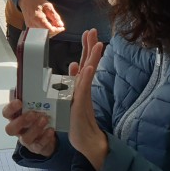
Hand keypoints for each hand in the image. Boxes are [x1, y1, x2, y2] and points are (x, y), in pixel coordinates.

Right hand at [2, 98, 57, 156]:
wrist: (47, 133)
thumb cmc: (37, 116)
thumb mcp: (33, 106)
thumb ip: (27, 97)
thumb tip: (21, 87)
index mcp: (15, 117)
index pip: (6, 113)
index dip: (11, 108)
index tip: (19, 101)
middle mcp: (18, 130)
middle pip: (10, 129)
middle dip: (21, 121)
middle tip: (33, 113)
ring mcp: (26, 140)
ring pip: (25, 138)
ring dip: (35, 128)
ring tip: (45, 119)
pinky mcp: (37, 147)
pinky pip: (39, 145)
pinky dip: (45, 137)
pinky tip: (51, 130)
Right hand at [18, 0, 65, 35]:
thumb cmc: (36, 0)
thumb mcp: (48, 5)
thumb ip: (54, 16)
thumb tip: (60, 24)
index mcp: (38, 19)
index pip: (49, 30)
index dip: (57, 30)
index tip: (62, 27)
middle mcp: (33, 25)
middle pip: (46, 34)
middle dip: (55, 31)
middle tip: (59, 25)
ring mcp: (30, 27)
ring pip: (43, 35)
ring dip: (50, 31)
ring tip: (54, 24)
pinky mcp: (29, 27)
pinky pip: (39, 32)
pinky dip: (45, 31)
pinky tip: (48, 25)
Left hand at [67, 29, 107, 170]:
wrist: (87, 140)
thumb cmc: (78, 120)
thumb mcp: (72, 97)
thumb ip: (74, 81)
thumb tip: (74, 65)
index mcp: (81, 85)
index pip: (85, 62)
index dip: (87, 48)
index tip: (89, 33)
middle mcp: (84, 88)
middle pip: (89, 63)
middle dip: (90, 47)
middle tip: (93, 30)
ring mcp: (84, 96)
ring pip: (89, 73)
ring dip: (92, 58)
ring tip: (97, 43)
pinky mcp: (81, 105)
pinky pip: (84, 89)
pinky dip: (86, 77)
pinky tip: (88, 66)